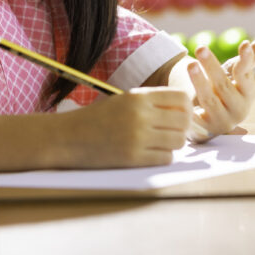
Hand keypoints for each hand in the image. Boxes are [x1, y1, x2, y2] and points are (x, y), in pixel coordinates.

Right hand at [57, 87, 190, 167]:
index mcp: (138, 96)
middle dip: (182, 127)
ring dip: (173, 143)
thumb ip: (151, 103)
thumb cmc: (97, 118)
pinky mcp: (134, 157)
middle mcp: (140, 114)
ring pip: (178, 141)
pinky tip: (150, 153)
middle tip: (170, 132)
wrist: (68, 137)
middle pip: (183, 121)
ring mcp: (138, 137)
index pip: (181, 98)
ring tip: (159, 142)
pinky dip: (162, 156)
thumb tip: (186, 112)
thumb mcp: (123, 100)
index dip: (185, 108)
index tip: (179, 115)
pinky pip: (166, 158)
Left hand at [186, 34, 254, 142]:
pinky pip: (196, 119)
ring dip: (199, 81)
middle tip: (200, 47)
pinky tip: (182, 98)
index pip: (246, 75)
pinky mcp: (204, 129)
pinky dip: (189, 110)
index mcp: (248, 93)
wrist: (210, 116)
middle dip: (212, 66)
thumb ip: (251, 56)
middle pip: (224, 85)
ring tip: (190, 64)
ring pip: (210, 99)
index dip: (246, 60)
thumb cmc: (225, 88)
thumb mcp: (236, 71)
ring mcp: (222, 120)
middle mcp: (238, 109)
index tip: (244, 44)